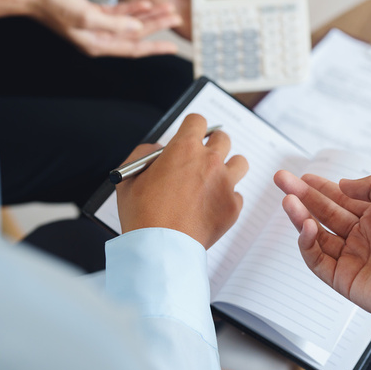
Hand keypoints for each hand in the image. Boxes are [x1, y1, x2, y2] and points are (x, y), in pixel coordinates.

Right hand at [30, 0, 182, 56]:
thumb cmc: (54, 8)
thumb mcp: (86, 16)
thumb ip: (113, 23)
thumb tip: (136, 26)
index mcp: (98, 45)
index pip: (134, 49)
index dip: (155, 48)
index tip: (172, 47)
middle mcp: (100, 38)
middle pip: (136, 35)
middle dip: (158, 27)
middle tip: (175, 21)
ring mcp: (98, 26)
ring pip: (130, 23)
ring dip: (149, 17)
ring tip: (167, 11)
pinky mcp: (94, 14)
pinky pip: (119, 13)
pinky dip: (133, 9)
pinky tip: (146, 5)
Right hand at [116, 114, 248, 248]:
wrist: (161, 248)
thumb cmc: (142, 213)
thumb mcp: (130, 176)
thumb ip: (145, 153)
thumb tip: (160, 150)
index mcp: (184, 149)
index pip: (198, 121)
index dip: (192, 128)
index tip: (190, 136)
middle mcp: (210, 161)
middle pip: (223, 139)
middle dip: (212, 145)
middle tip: (203, 157)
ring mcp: (226, 184)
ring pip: (240, 163)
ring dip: (228, 167)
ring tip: (215, 178)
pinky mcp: (233, 207)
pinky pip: (237, 195)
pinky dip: (227, 199)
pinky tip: (211, 206)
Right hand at [274, 171, 370, 331]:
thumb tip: (343, 183)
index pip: (340, 199)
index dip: (319, 187)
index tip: (302, 177)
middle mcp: (360, 236)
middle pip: (323, 213)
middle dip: (301, 196)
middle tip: (282, 181)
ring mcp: (350, 257)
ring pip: (316, 234)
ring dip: (300, 216)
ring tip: (288, 201)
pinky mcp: (342, 279)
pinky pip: (317, 259)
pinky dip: (308, 243)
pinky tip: (306, 227)